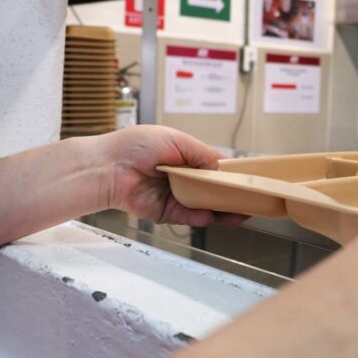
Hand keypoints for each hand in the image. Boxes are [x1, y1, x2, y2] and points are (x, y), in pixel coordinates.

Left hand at [93, 125, 246, 226]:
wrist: (109, 166)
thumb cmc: (137, 145)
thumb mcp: (177, 140)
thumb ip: (202, 154)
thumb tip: (223, 166)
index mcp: (184, 157)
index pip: (213, 168)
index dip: (229, 176)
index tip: (247, 182)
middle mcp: (180, 177)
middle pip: (211, 191)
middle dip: (230, 198)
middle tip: (248, 203)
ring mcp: (173, 195)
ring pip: (202, 207)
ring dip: (219, 211)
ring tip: (237, 214)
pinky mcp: (163, 212)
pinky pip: (185, 216)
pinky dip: (198, 217)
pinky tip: (210, 215)